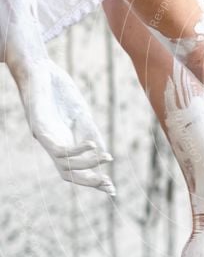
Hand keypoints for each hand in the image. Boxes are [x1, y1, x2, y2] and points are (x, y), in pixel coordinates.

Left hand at [15, 58, 115, 194]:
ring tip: (106, 157)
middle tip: (108, 184)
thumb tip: (105, 154)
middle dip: (89, 182)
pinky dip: (76, 150)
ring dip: (87, 165)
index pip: (77, 168)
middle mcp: (52, 144)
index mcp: (62, 141)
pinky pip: (57, 148)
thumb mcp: (81, 114)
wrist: (38, 68)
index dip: (94, 180)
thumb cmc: (58, 90)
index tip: (112, 189)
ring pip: (63, 165)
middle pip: (68, 174)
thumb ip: (91, 133)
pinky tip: (92, 145)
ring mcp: (44, 137)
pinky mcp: (38, 127)